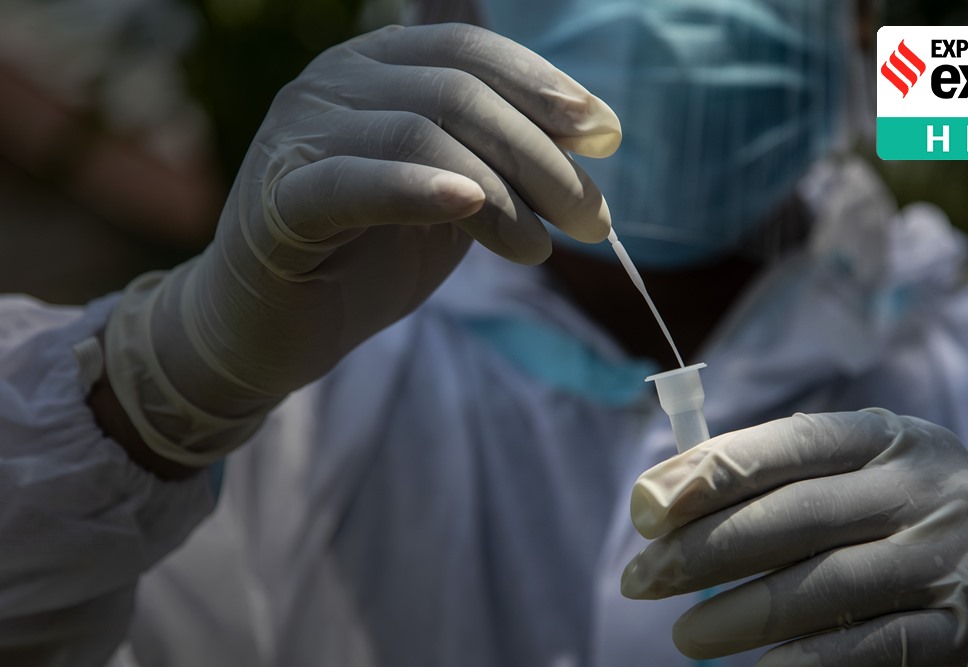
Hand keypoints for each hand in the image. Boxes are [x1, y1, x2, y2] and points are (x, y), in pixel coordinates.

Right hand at [103, 23, 620, 464]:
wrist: (275, 327)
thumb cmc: (369, 252)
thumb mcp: (454, 191)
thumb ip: (503, 150)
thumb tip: (589, 119)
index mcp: (380, 66)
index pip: (472, 49)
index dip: (545, 86)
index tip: (606, 135)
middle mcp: (335, 81)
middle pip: (457, 90)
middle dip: (539, 154)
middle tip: (592, 218)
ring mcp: (300, 135)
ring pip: (419, 133)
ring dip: (500, 192)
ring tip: (540, 249)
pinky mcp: (279, 203)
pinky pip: (352, 182)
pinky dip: (415, 189)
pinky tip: (470, 205)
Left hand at [621, 409, 967, 665]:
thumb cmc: (896, 536)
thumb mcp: (856, 486)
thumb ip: (777, 483)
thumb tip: (662, 499)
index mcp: (891, 438)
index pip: (789, 444)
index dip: (711, 472)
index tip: (645, 506)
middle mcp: (926, 487)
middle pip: (797, 514)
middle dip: (705, 549)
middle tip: (641, 579)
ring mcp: (950, 556)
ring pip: (826, 583)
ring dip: (741, 614)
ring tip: (685, 637)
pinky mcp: (963, 628)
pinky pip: (871, 645)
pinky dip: (807, 660)